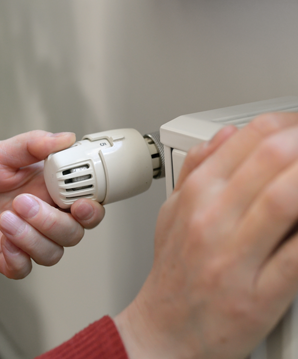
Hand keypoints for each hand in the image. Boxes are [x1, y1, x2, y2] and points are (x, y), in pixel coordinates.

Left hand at [0, 131, 104, 278]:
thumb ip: (34, 145)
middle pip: (74, 233)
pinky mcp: (3, 254)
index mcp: (48, 189)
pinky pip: (23, 268)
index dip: (91, 209)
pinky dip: (19, 257)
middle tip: (24, 202)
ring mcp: (24, 236)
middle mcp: (42, 215)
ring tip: (6, 216)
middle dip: (54, 222)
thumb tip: (67, 137)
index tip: (80, 203)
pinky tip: (3, 239)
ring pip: (53, 253)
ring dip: (34, 237)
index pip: (86, 205)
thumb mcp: (0, 150)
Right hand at [115, 113, 297, 358]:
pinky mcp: (259, 295)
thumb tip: (224, 136)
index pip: (250, 137)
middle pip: (274, 156)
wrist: (166, 328)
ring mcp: (235, 256)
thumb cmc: (172, 271)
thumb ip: (196, 169)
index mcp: (196, 196)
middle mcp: (212, 219)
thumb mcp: (171, 211)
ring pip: (287, 198)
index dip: (287, 124)